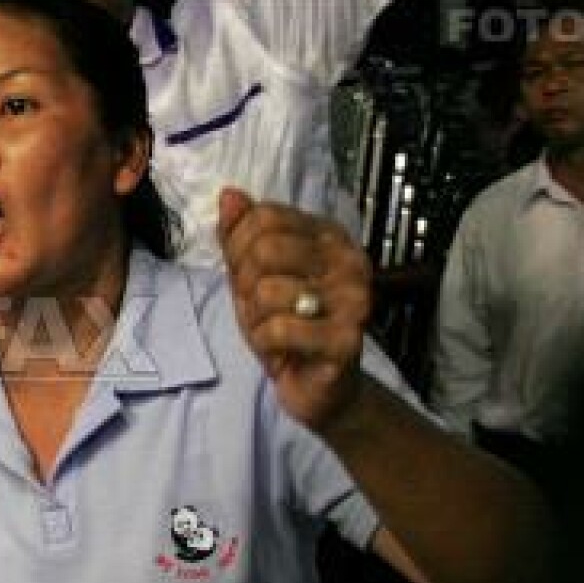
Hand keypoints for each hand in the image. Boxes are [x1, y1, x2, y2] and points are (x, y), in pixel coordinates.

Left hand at [218, 189, 373, 432]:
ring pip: (268, 290)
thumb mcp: (251, 278)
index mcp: (328, 236)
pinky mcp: (347, 338)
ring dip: (256, 319)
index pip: (263, 216)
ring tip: (276, 331)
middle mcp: (348, 260)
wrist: (320, 387)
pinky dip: (266, 344)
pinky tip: (283, 351)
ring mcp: (354, 299)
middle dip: (245, 285)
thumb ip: (239, 236)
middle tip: (261, 309)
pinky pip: (280, 329)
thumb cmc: (288, 328)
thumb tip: (229, 195)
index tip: (247, 276)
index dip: (237, 248)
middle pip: (265, 248)